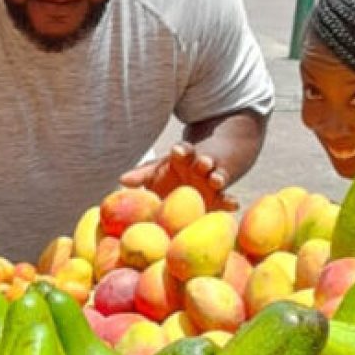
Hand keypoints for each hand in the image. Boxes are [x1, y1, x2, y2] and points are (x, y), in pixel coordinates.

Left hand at [119, 142, 238, 210]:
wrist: (206, 169)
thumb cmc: (175, 171)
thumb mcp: (159, 169)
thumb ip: (143, 175)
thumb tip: (122, 180)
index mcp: (182, 158)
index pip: (183, 151)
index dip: (181, 151)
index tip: (178, 151)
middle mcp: (199, 167)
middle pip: (202, 161)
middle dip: (202, 162)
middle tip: (203, 162)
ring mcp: (212, 179)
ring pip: (217, 176)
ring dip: (217, 177)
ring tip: (216, 179)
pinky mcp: (222, 195)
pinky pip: (227, 198)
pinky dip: (230, 200)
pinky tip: (233, 204)